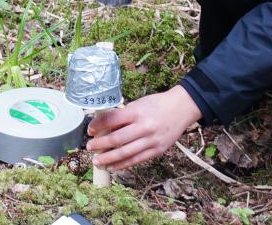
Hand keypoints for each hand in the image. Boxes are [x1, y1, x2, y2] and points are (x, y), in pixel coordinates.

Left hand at [86, 86, 200, 170]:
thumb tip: (104, 127)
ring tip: (97, 161)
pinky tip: (112, 166)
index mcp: (137, 112)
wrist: (181, 108)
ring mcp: (151, 141)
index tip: (90, 130)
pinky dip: (123, 165)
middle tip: (89, 147)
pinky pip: (136, 160)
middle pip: (116, 139)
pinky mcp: (157, 151)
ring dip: (108, 158)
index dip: (98, 125)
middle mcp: (143, 127)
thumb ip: (123, 116)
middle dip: (99, 145)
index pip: (112, 119)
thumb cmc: (157, 105)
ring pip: (125, 153)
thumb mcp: (138, 104)